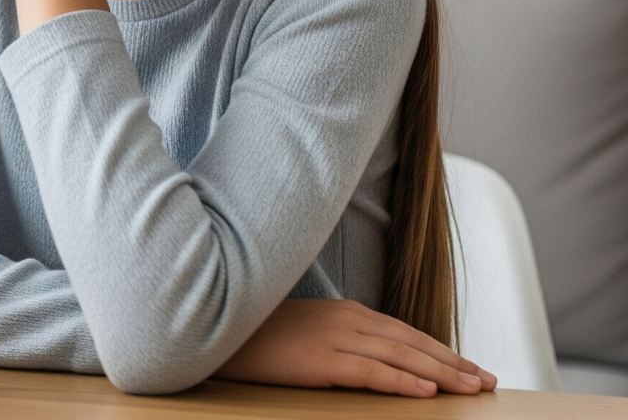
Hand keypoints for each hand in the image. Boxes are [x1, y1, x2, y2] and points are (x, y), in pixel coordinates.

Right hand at [215, 299, 495, 396]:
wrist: (215, 326)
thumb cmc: (259, 334)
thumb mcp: (307, 329)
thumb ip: (341, 337)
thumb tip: (374, 356)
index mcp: (346, 311)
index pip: (406, 333)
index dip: (442, 351)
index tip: (471, 366)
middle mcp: (347, 320)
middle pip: (413, 343)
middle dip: (454, 363)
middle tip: (487, 381)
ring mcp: (334, 338)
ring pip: (401, 357)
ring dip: (442, 373)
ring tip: (472, 388)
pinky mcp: (320, 360)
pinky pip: (371, 372)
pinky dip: (402, 381)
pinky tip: (426, 391)